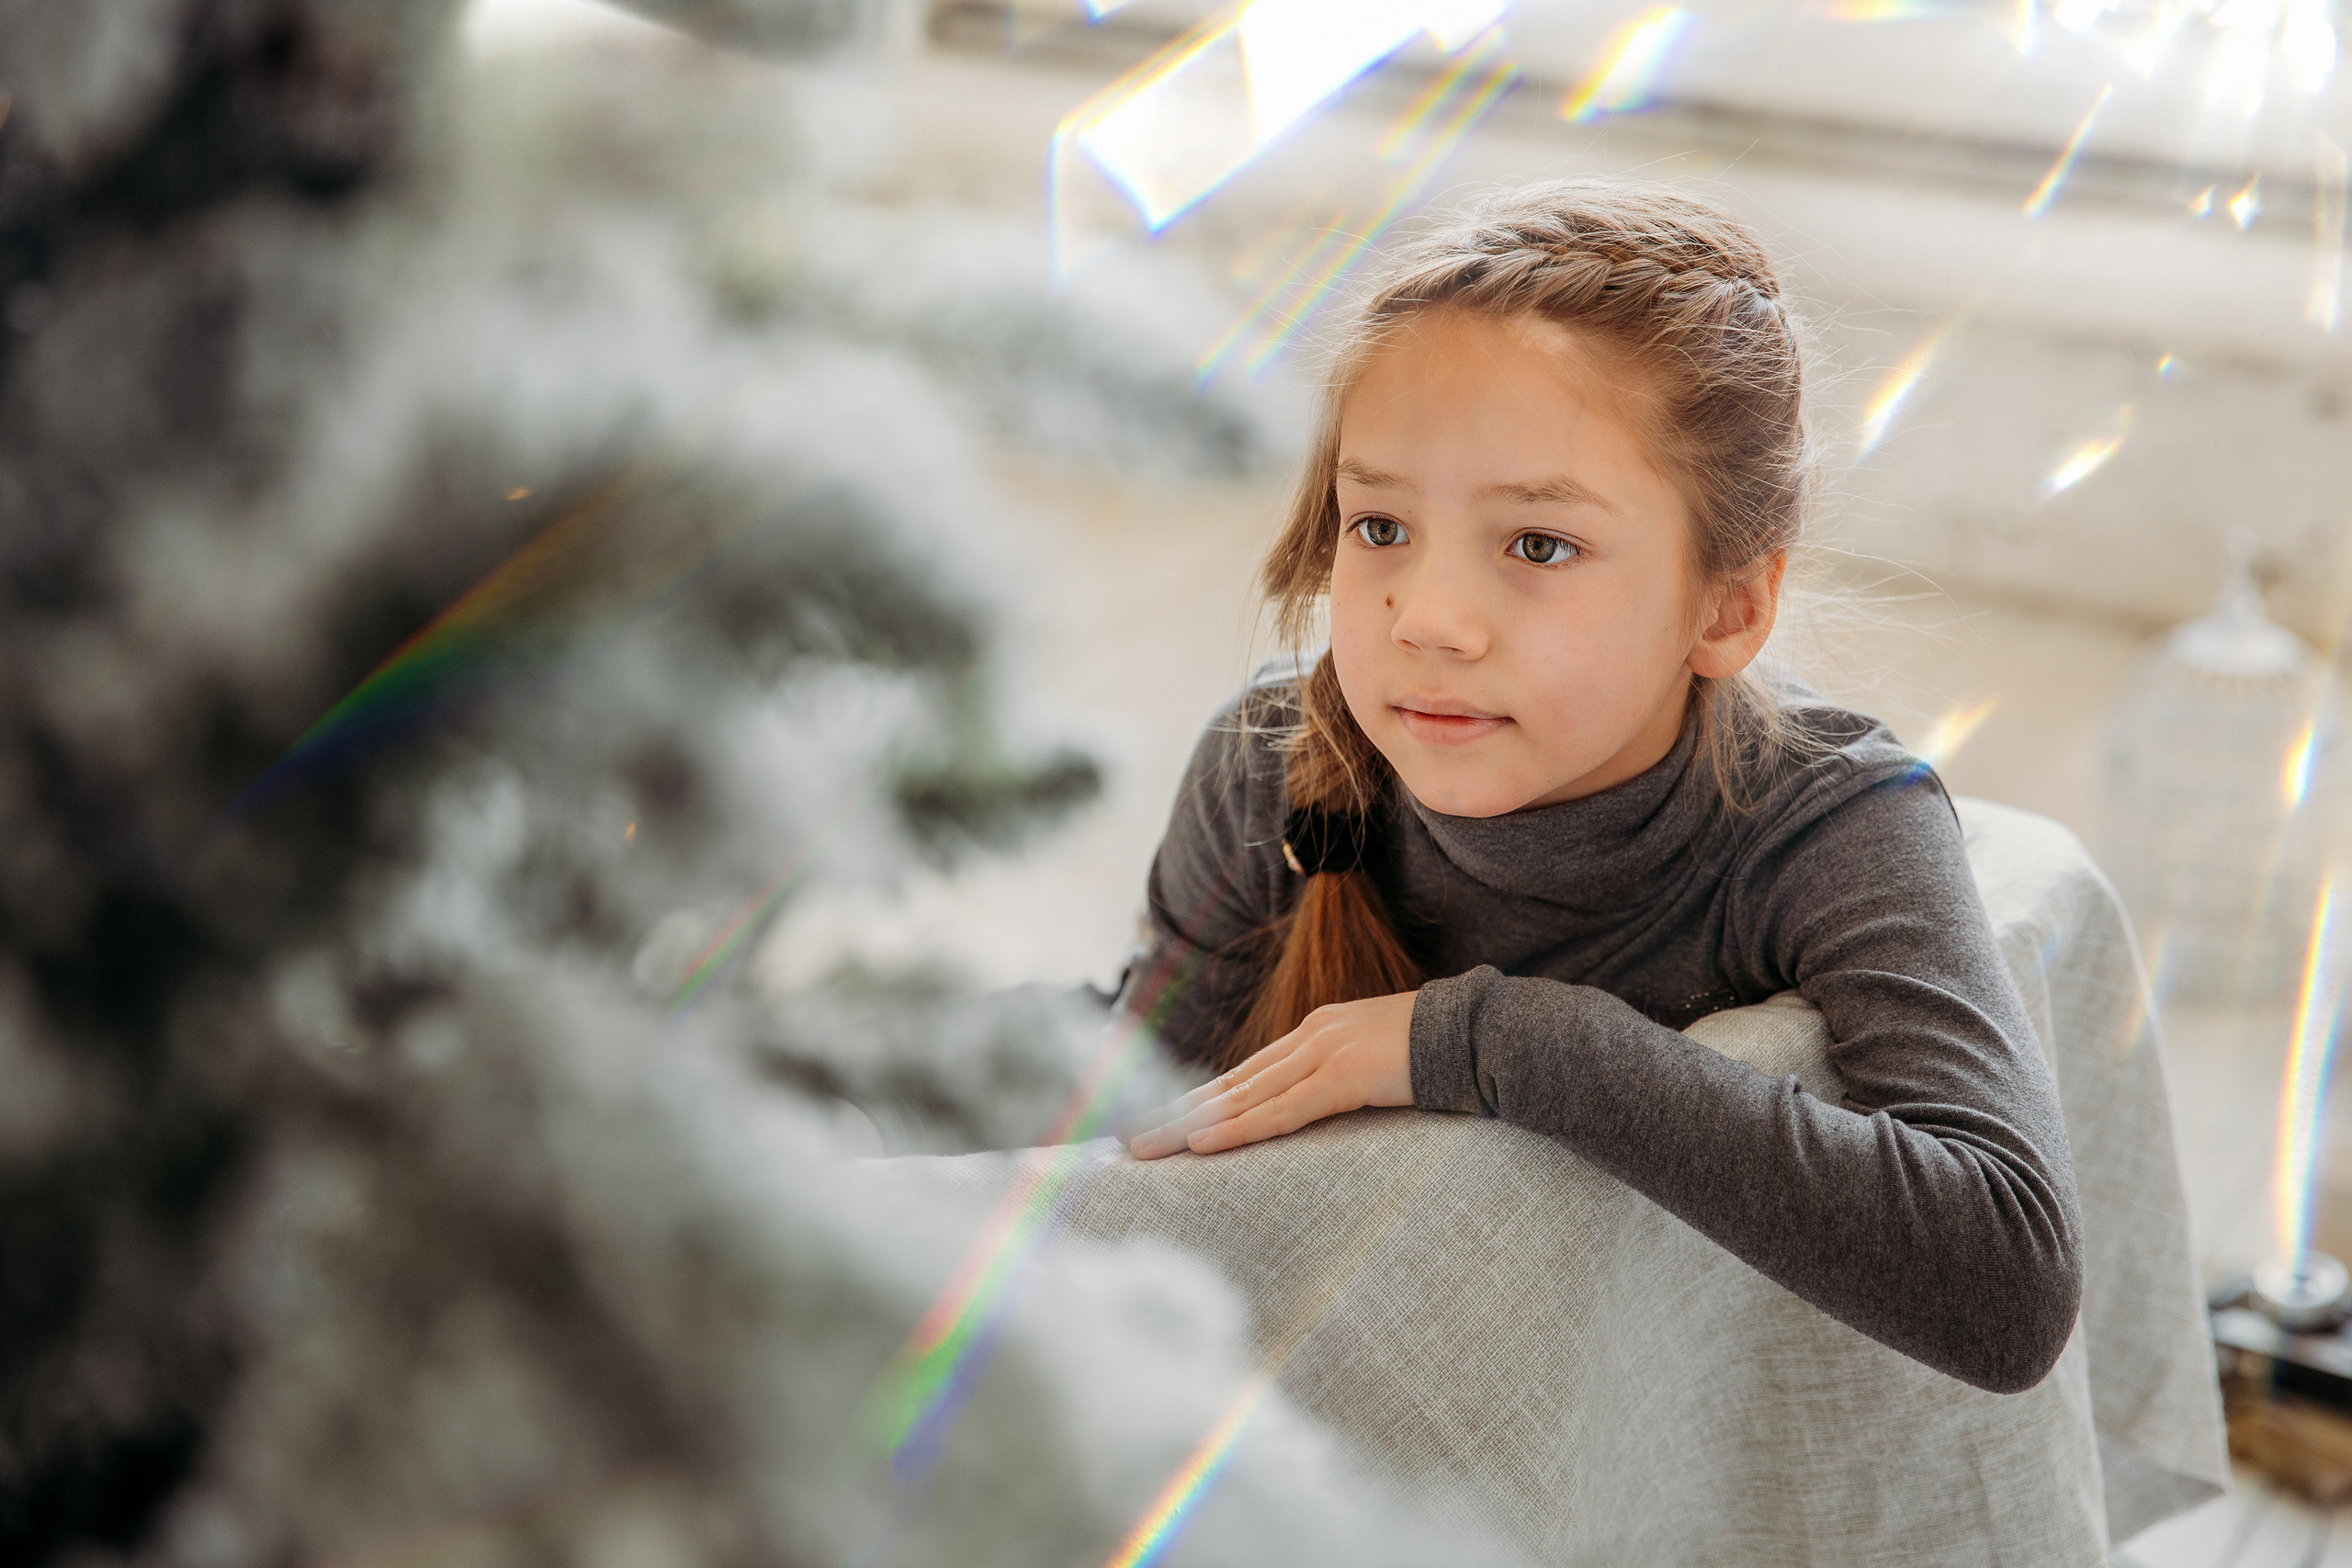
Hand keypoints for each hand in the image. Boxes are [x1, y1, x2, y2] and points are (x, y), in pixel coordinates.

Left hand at [1124, 991, 1418, 1159]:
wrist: (1486, 1033)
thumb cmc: (1442, 1055)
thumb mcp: (1381, 1066)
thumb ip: (1347, 1082)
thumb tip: (1326, 1112)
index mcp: (1318, 1033)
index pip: (1244, 1075)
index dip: (1197, 1098)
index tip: (1158, 1119)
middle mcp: (1311, 1037)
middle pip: (1229, 1083)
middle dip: (1173, 1111)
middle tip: (1126, 1138)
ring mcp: (1326, 1053)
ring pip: (1242, 1097)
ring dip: (1187, 1124)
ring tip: (1144, 1146)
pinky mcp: (1346, 1077)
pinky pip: (1282, 1111)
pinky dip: (1238, 1128)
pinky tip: (1201, 1142)